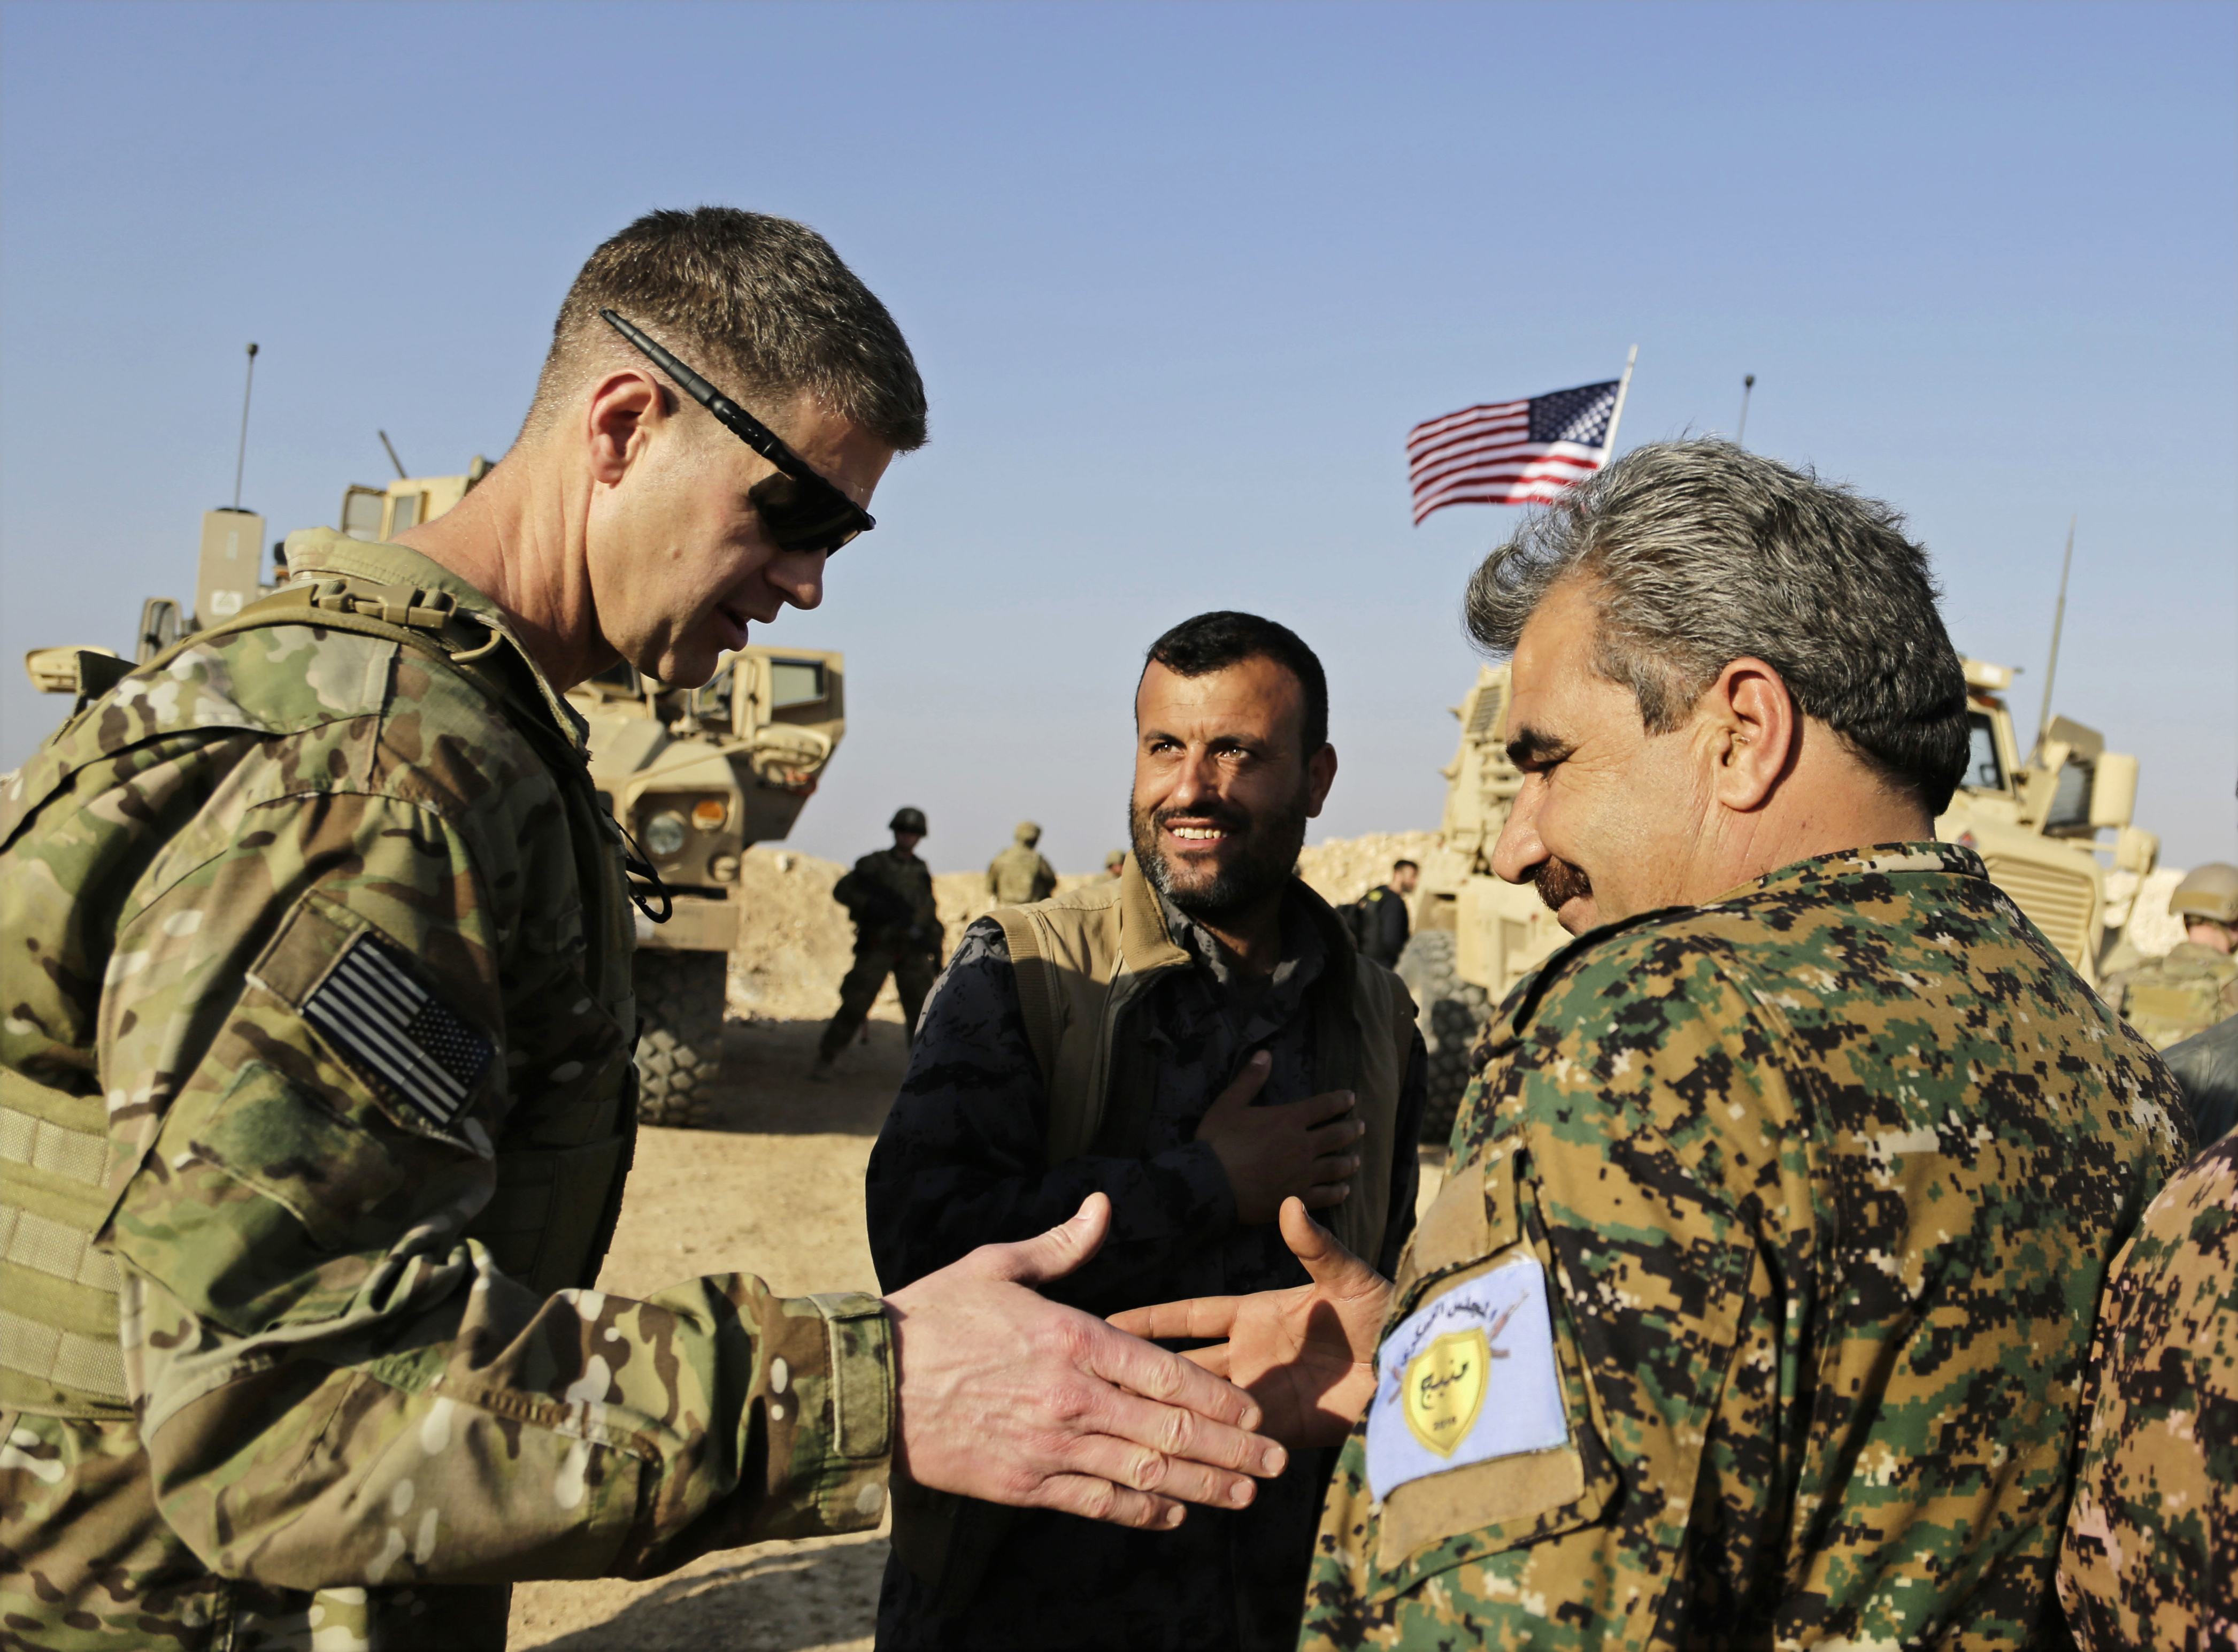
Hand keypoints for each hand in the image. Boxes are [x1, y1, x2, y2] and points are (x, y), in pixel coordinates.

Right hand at [886, 1193, 1288, 1529]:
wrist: (866, 1385)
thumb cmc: (930, 1316)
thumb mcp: (995, 1265)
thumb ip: (1060, 1244)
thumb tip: (1103, 1206)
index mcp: (1071, 1339)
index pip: (1166, 1373)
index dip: (1218, 1397)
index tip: (1254, 1411)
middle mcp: (1071, 1399)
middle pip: (1170, 1431)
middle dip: (1231, 1450)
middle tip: (1274, 1465)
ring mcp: (1049, 1447)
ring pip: (1144, 1473)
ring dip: (1202, 1487)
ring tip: (1244, 1496)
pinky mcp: (1024, 1484)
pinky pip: (1097, 1504)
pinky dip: (1141, 1511)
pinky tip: (1174, 1514)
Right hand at [1110, 1197, 1393, 1448]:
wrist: (1415, 1371)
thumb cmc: (1385, 1315)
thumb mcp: (1347, 1277)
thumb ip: (1315, 1246)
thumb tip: (1290, 1202)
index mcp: (1255, 1315)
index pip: (1189, 1317)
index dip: (1150, 1319)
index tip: (1107, 1320)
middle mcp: (1250, 1357)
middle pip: (1183, 1366)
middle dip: (1145, 1373)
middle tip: (1096, 1380)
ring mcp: (1261, 1397)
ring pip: (1201, 1407)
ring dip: (1169, 1414)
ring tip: (1120, 1425)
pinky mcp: (1280, 1433)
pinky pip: (1234, 1446)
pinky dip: (1208, 1452)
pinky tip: (1171, 1461)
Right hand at [1193, 1051, 1364, 1224]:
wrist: (1211, 1185)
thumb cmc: (1218, 1142)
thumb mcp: (1229, 1104)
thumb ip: (1250, 1079)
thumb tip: (1265, 1053)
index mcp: (1289, 1120)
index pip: (1323, 1106)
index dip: (1340, 1100)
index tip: (1351, 1098)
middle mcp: (1303, 1146)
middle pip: (1336, 1136)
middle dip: (1351, 1130)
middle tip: (1362, 1127)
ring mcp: (1303, 1175)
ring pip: (1336, 1167)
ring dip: (1348, 1162)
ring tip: (1357, 1160)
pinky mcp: (1299, 1199)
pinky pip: (1326, 1196)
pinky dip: (1338, 1192)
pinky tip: (1344, 1191)